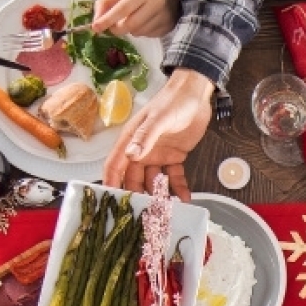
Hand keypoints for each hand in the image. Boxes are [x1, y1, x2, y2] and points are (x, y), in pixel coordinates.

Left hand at [92, 0, 178, 37]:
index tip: (96, 28)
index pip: (122, 9)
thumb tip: (96, 22)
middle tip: (113, 26)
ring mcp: (165, 16)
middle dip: (118, 29)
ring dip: (131, 30)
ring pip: (139, 33)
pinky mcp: (169, 26)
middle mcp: (157, 4)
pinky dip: (142, 32)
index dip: (108, 20)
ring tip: (134, 19)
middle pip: (131, 25)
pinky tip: (145, 22)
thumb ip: (105, 4)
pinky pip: (149, 36)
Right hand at [103, 68, 213, 200]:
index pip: (115, 164)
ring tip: (165, 209)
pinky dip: (178, 188)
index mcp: (131, 140)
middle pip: (133, 178)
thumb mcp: (159, 119)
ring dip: (158, 194)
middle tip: (143, 212)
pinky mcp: (175, 157)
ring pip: (153, 180)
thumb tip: (131, 155)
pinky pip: (174, 177)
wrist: (196, 94)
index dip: (111, 182)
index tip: (110, 200)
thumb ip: (145, 137)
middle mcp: (142, 150)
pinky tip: (184, 198)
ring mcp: (158, 154)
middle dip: (137, 194)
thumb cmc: (173, 101)